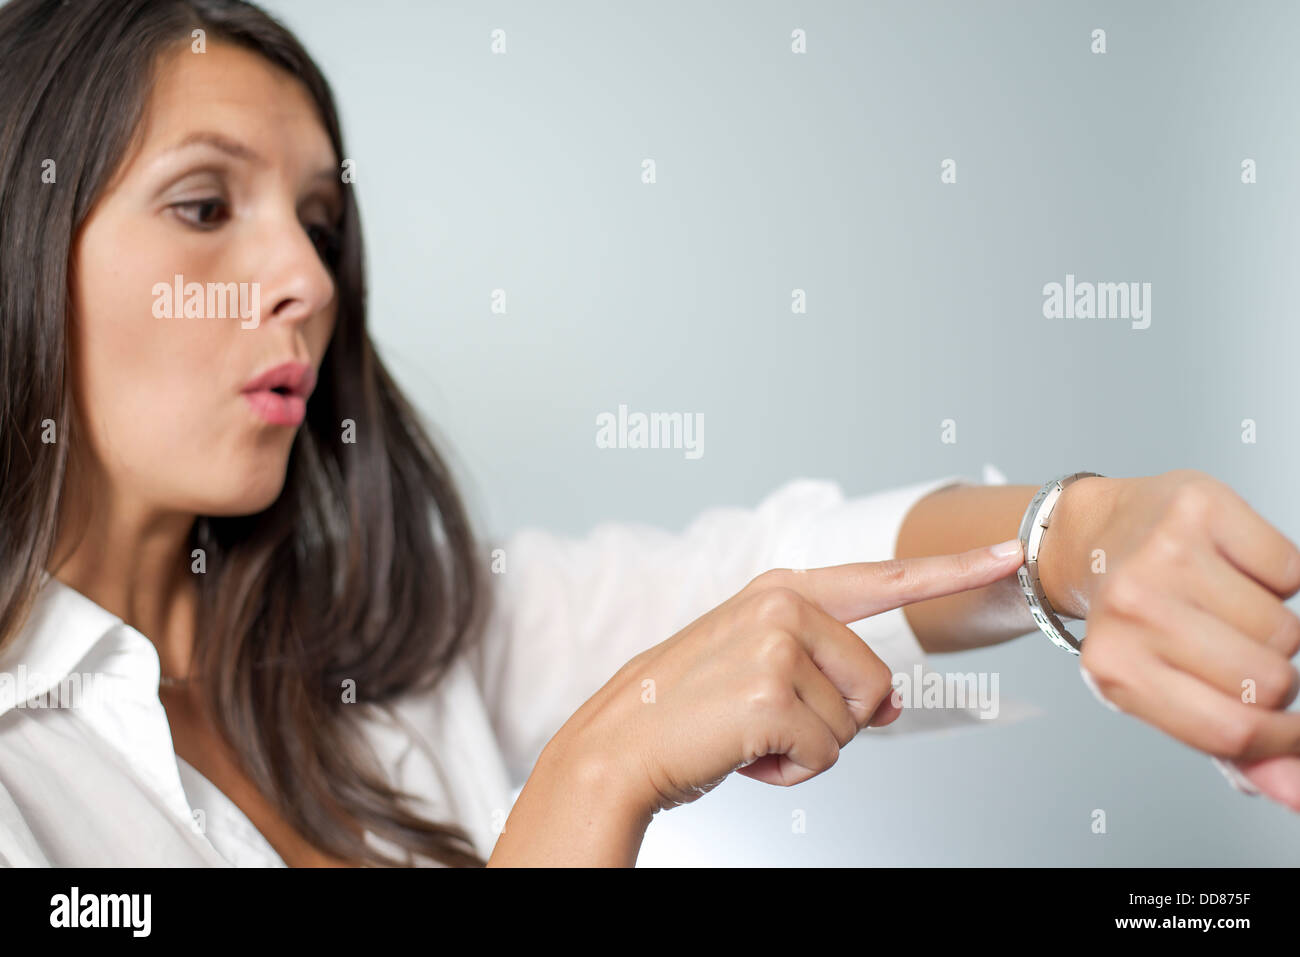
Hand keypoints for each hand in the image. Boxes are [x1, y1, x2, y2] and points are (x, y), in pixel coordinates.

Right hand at [553, 541, 1024, 815]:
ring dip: (807, 748)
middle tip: (764, 719)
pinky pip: (827, 756)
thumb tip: (888, 710)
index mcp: (784, 590)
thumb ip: (828, 669)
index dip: (956, 569)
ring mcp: (777, 645)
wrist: (620, 744)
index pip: (886, 577)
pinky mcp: (770, 694)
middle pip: (877, 683)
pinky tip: (744, 754)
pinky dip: (791, 773)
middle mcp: (784, 604)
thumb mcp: (757, 667)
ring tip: (746, 732)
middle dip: (834, 720)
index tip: (1011, 552)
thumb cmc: (689, 709)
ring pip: (855, 724)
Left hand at [1039, 469, 1299, 809]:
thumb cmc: (1133, 622)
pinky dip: (1277, 577)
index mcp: (1114, 669)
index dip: (1282, 742)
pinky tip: (1232, 570)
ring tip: (1226, 611)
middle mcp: (1132, 609)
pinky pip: (1291, 570)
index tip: (1292, 731)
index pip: (1231, 730)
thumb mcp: (1164, 692)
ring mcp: (1164, 555)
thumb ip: (1233, 748)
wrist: (1091, 538)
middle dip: (1273, 677)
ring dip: (1273, 626)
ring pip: (1284, 628)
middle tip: (1233, 652)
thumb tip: (1297, 793)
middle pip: (1270, 680)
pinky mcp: (1198, 509)